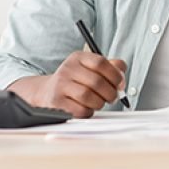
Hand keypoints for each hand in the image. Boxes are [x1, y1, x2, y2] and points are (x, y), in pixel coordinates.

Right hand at [8, 50, 126, 118]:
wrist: (47, 92)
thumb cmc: (75, 81)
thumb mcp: (90, 68)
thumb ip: (110, 67)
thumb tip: (122, 73)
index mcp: (78, 58)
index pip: (101, 62)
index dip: (115, 75)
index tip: (120, 84)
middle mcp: (68, 69)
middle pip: (97, 81)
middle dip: (110, 93)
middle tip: (112, 97)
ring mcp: (60, 85)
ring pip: (89, 96)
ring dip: (99, 103)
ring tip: (99, 102)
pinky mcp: (57, 102)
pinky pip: (80, 110)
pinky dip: (89, 111)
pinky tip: (87, 108)